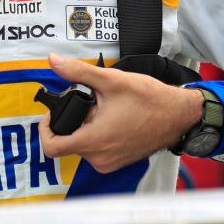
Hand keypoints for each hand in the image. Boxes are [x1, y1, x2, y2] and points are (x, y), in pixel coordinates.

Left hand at [38, 52, 203, 172]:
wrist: (178, 115)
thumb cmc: (149, 100)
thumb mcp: (111, 80)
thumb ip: (77, 71)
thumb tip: (53, 61)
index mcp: (94, 141)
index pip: (52, 147)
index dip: (45, 129)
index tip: (52, 115)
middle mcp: (100, 158)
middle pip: (67, 143)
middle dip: (72, 122)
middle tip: (88, 104)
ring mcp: (110, 162)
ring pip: (82, 146)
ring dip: (85, 128)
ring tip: (103, 110)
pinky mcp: (118, 162)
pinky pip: (97, 150)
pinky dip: (97, 135)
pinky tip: (111, 118)